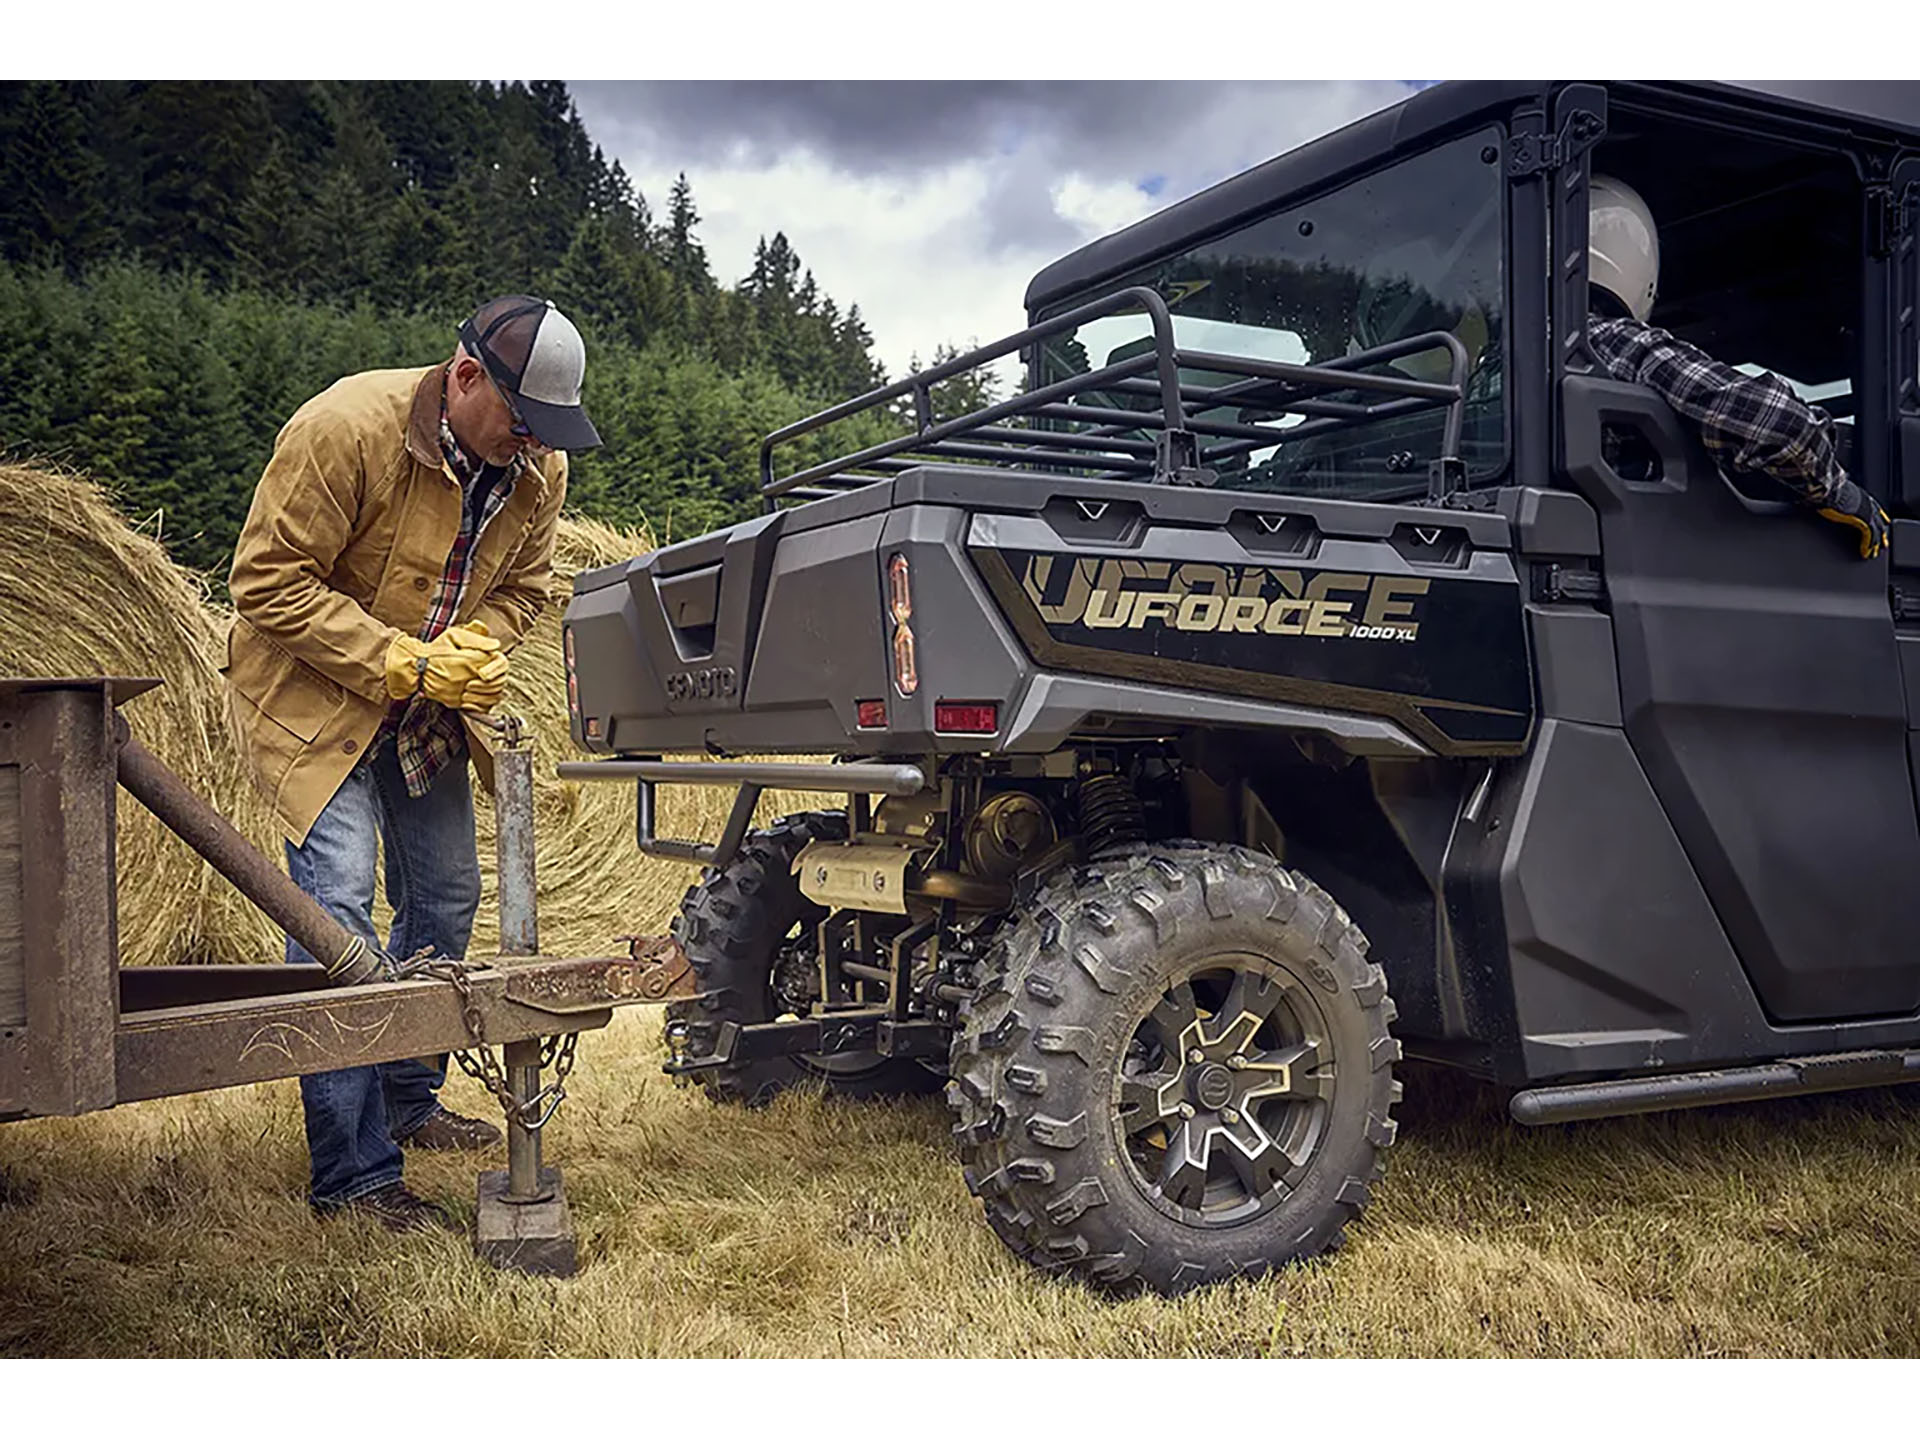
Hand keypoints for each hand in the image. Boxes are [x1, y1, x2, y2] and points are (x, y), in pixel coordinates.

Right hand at [384, 624, 507, 706]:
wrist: (414, 666)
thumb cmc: (434, 650)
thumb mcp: (455, 635)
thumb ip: (477, 639)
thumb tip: (495, 646)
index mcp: (465, 661)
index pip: (495, 664)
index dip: (498, 662)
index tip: (494, 658)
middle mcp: (463, 679)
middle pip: (496, 682)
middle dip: (498, 675)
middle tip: (493, 671)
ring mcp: (459, 692)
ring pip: (490, 696)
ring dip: (494, 689)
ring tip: (489, 681)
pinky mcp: (455, 702)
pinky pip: (478, 706)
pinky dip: (486, 701)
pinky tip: (484, 693)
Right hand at [1816, 479, 1889, 559]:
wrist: (1829, 492)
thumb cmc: (1827, 492)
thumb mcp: (1836, 496)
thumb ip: (1839, 502)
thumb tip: (1832, 506)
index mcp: (1860, 496)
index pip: (1874, 509)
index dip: (1879, 519)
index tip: (1882, 525)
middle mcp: (1867, 504)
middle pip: (1878, 521)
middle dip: (1881, 534)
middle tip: (1882, 544)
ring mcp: (1867, 513)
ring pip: (1876, 531)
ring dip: (1875, 543)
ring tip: (1874, 553)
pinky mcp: (1864, 522)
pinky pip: (1869, 537)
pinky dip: (1868, 546)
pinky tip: (1866, 554)